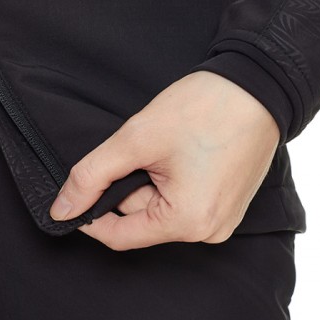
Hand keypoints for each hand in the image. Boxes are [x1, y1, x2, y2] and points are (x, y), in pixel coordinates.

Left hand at [48, 70, 280, 249]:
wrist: (258, 84)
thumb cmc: (205, 109)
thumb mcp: (135, 140)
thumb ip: (91, 177)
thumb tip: (61, 209)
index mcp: (189, 223)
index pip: (119, 236)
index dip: (91, 213)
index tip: (78, 188)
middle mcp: (209, 232)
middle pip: (141, 220)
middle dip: (129, 186)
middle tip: (141, 149)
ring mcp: (222, 219)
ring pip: (159, 209)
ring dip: (150, 180)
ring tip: (167, 147)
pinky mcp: (227, 204)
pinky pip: (182, 201)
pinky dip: (169, 180)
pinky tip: (181, 152)